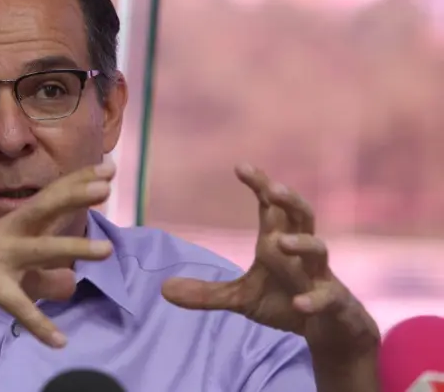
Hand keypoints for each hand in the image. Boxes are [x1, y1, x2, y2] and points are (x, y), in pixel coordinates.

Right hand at [0, 162, 115, 348]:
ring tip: (107, 251)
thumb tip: (72, 284)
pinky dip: (39, 323)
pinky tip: (59, 341)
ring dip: (73, 248)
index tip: (107, 168)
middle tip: (105, 187)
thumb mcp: (10, 273)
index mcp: (13, 227)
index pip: (49, 199)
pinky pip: (18, 305)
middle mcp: (6, 235)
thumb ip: (43, 276)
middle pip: (44, 208)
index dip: (76, 182)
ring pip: (39, 250)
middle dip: (74, 196)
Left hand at [161, 164, 379, 360]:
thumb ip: (206, 292)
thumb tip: (163, 289)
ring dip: (302, 243)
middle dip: (289, 200)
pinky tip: (300, 303)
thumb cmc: (286, 301)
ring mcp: (320, 275)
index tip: (241, 166)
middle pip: (302, 216)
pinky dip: (314, 299)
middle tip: (273, 188)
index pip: (271, 207)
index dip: (261, 185)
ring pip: (318, 249)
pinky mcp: (334, 302)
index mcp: (278, 243)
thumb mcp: (241, 298)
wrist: (330, 331)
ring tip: (280, 242)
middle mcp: (301, 253)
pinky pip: (328, 296)